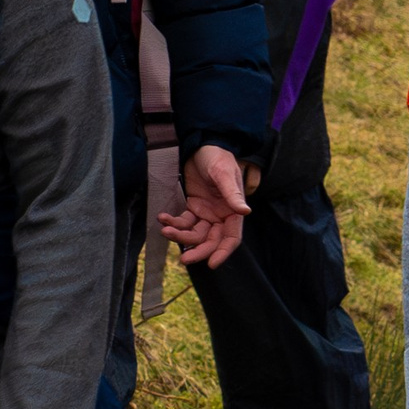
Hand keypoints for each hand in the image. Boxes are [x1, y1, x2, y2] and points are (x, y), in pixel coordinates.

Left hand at [160, 146, 252, 269]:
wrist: (202, 145)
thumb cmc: (217, 157)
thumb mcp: (224, 174)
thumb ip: (232, 194)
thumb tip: (245, 212)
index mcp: (233, 210)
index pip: (231, 237)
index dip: (223, 251)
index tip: (212, 264)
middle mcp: (221, 215)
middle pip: (211, 240)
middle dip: (198, 250)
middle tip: (184, 259)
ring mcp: (207, 212)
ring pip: (195, 233)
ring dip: (180, 235)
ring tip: (165, 230)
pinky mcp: (193, 207)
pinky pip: (184, 221)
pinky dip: (173, 222)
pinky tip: (163, 217)